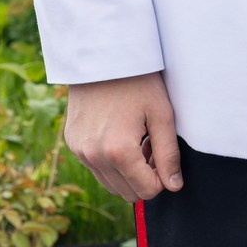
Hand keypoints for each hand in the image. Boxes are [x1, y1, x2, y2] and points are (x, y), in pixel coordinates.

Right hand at [64, 71, 182, 200]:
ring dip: (127, 172)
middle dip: (144, 177)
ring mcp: (80, 151)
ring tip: (137, 141)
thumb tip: (174, 186)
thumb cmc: (138, 81)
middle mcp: (94, 156)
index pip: (147, 191)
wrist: (102, 54)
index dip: (162, 178)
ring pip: (110, 184)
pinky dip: (109, 161)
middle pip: (128, 192)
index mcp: (119, 151)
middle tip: (152, 147)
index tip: (164, 157)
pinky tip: (119, 135)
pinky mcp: (72, 143)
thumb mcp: (162, 114)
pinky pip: (95, 167)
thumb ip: (169, 154)